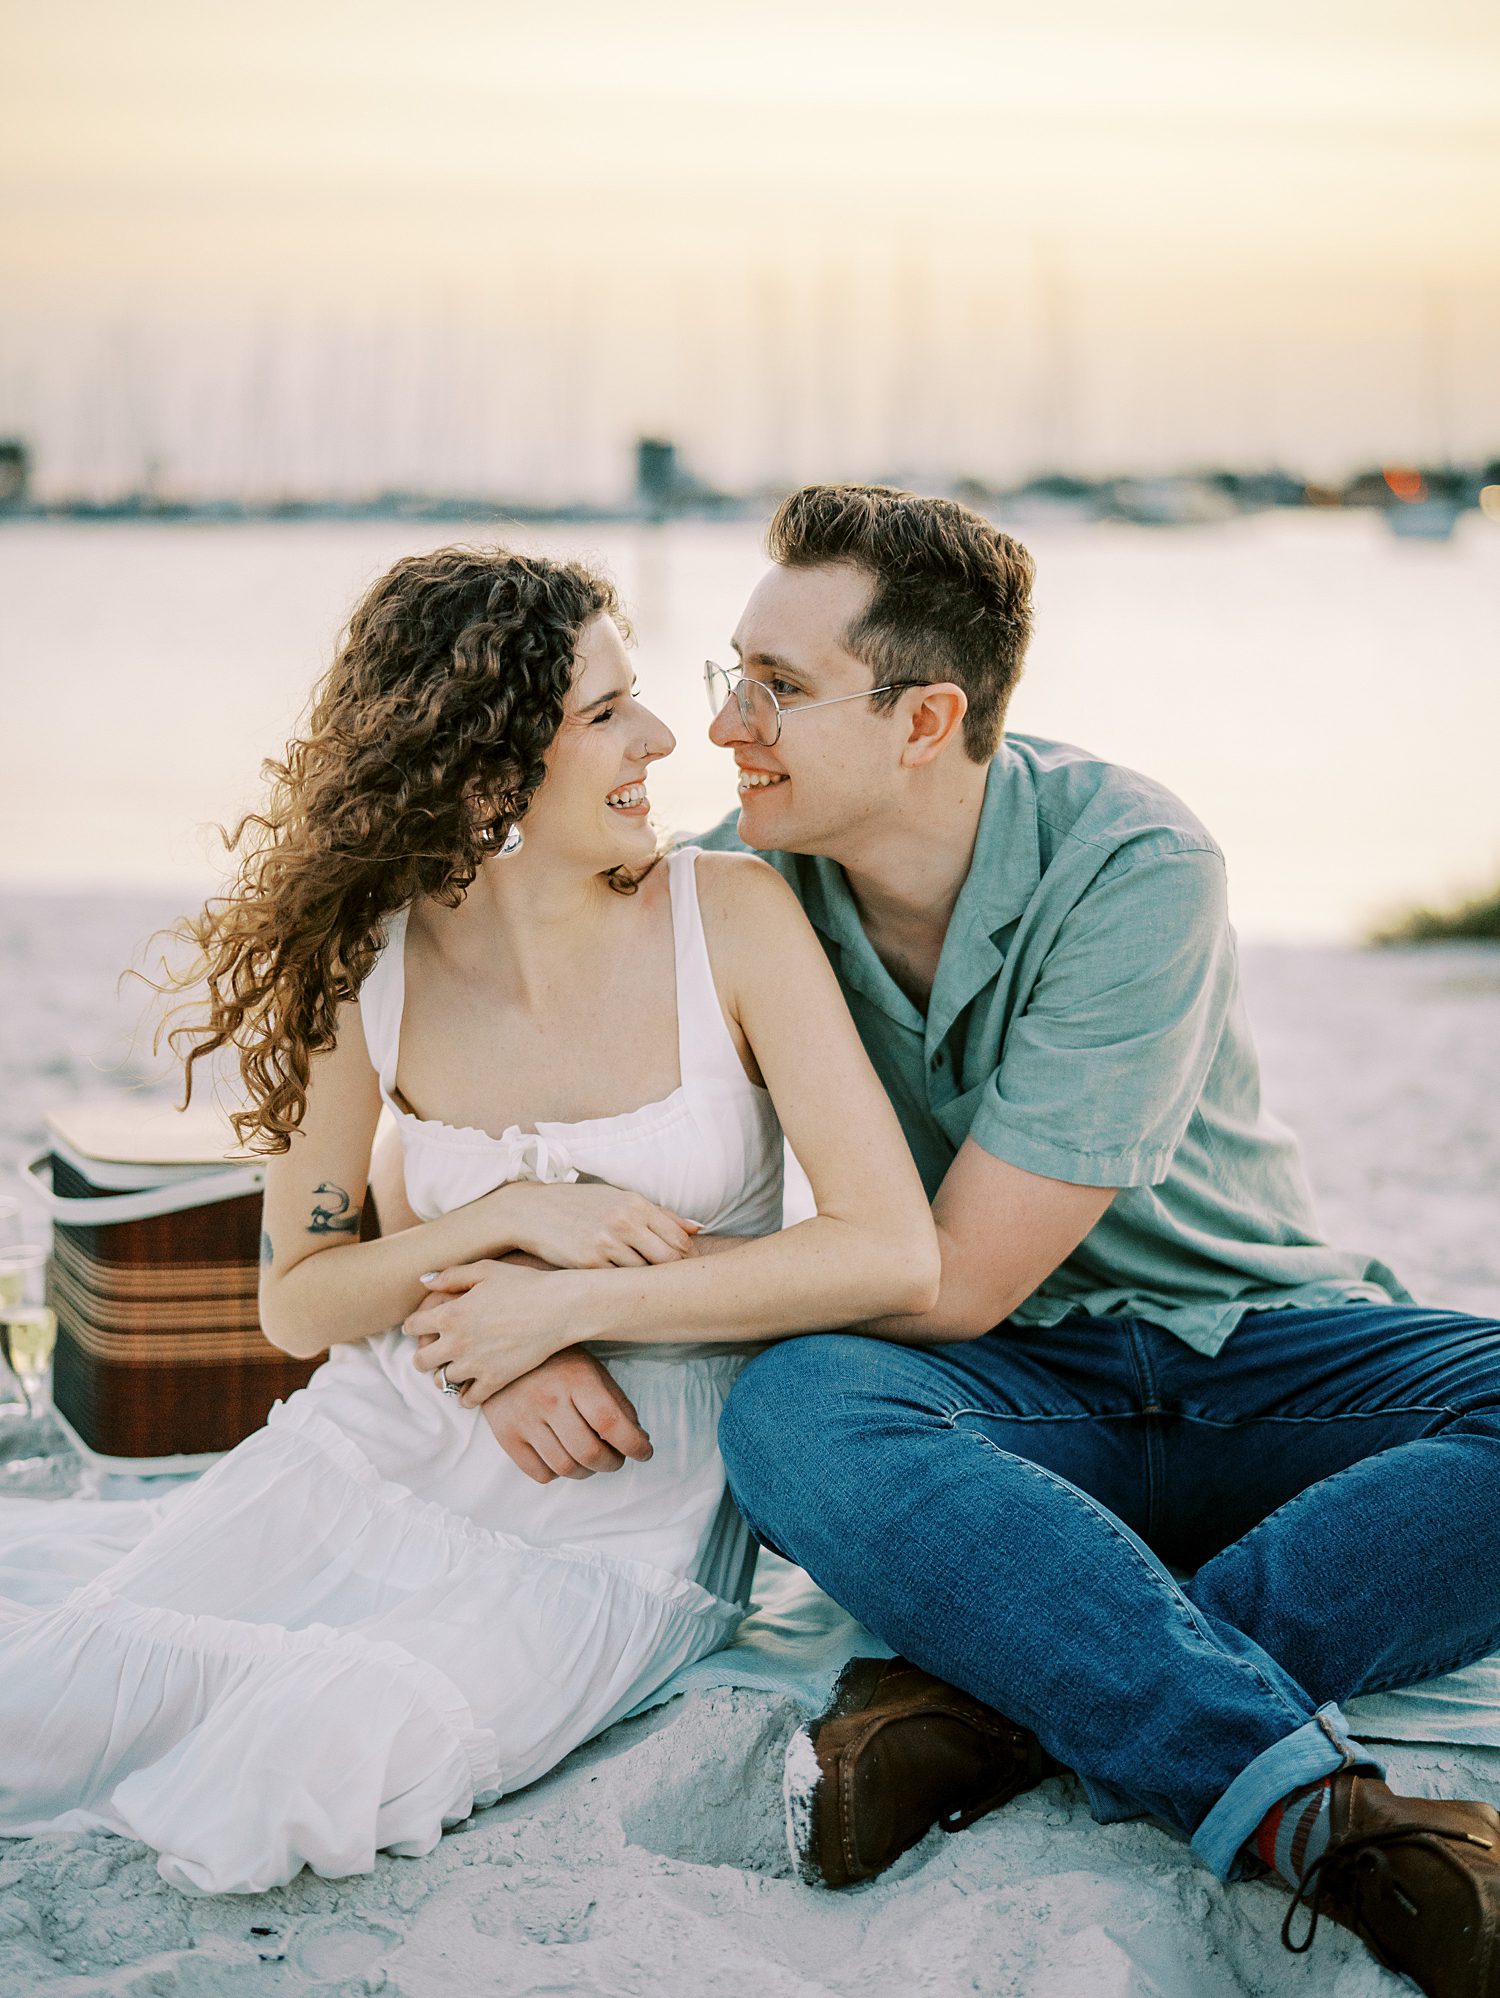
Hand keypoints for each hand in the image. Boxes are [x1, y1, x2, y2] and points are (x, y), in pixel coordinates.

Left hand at [403, 1260, 584, 1403]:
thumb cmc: (524, 1283)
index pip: (412, 1327)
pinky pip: (467, 1400)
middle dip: (424, 1354)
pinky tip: (471, 1385)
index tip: (423, 1325)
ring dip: (443, 1374)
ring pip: (441, 1381)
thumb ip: (451, 1275)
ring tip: (454, 1367)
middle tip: (435, 1349)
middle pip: (420, 1361)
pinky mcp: (495, 1380)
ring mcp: (474, 1365)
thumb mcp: (485, 1270)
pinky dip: (465, 1395)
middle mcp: (456, 1343)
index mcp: (450, 1314)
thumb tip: (423, 1281)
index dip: (415, 1325)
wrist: (559, 1308)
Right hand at [479, 1348, 652, 1483]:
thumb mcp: (591, 1369)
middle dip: (612, 1463)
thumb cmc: (555, 1361)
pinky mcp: (506, 1436)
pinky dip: (558, 1474)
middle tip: (617, 1459)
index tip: (645, 1452)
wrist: (499, 1349)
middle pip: (589, 1452)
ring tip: (592, 1460)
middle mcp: (549, 1400)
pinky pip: (540, 1473)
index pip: (610, 1422)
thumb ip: (616, 1403)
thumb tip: (639, 1437)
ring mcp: (524, 1420)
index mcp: (576, 1379)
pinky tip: (563, 1457)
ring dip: (587, 1471)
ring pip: (565, 1468)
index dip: (633, 1444)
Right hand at [490, 1180, 699, 1268]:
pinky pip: (618, 1283)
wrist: (531, 1211)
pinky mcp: (588, 1264)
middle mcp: (624, 1222)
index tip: (685, 1269)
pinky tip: (621, 1290)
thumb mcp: (619, 1199)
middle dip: (674, 1275)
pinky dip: (623, 1288)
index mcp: (636, 1204)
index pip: (679, 1239)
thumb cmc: (580, 1205)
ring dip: (647, 1284)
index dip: (687, 1258)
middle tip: (672, 1286)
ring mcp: (606, 1244)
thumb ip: (660, 1214)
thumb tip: (697, 1228)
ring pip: (644, 1275)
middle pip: (668, 1260)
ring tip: (646, 1289)